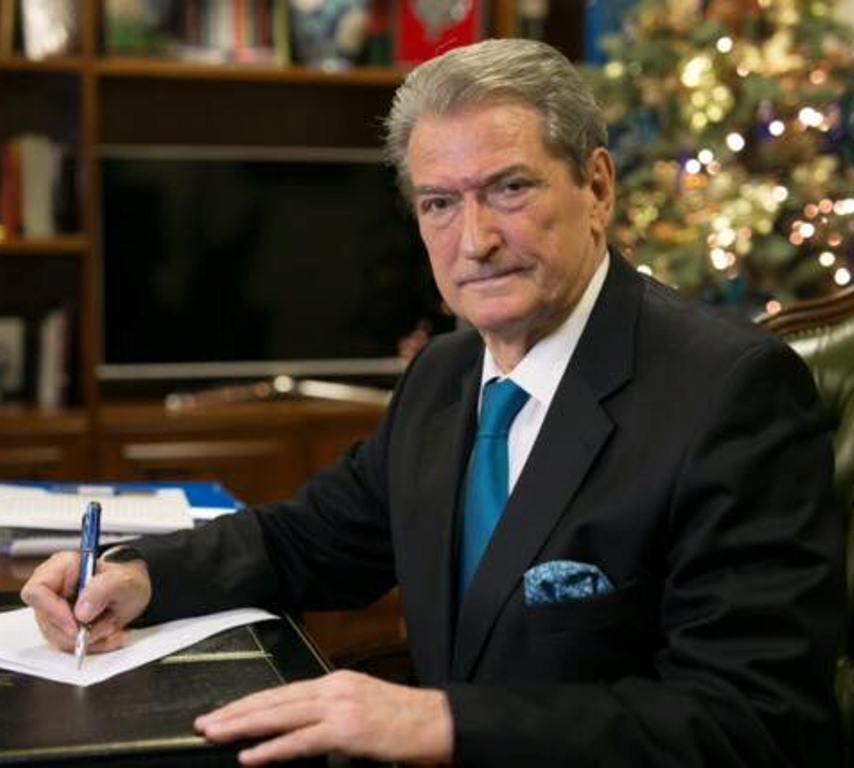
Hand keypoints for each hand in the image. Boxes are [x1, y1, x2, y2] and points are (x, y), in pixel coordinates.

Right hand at [20, 550, 151, 653]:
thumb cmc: (126, 581)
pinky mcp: (62, 627)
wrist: (133, 592)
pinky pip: (71, 646)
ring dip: (91, 638)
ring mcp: (54, 610)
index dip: (52, 611)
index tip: (76, 625)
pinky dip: (95, 644)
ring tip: (113, 624)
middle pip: (47, 621)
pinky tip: (111, 634)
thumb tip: (81, 612)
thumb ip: (104, 589)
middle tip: (107, 624)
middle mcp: (53, 589)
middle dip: (80, 630)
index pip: (36, 591)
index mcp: (62, 567)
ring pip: (59, 638)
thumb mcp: (125, 581)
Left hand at [194, 669, 452, 765]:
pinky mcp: (347, 730)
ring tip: (215, 734)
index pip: (282, 692)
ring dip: (244, 726)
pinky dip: (274, 748)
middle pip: (274, 700)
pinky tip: (251, 755)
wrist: (437, 722)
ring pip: (281, 715)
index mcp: (335, 681)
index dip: (250, 703)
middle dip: (236, 712)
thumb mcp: (360, 706)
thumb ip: (327, 712)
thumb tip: (295, 726)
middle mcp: (333, 688)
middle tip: (204, 722)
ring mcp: (339, 707)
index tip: (223, 712)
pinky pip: (302, 741)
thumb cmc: (402, 720)